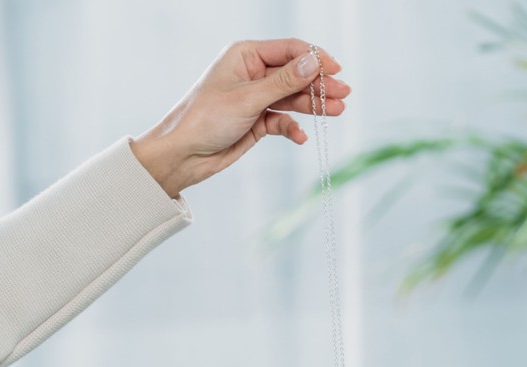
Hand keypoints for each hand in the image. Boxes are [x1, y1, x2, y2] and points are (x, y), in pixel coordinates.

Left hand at [130, 39, 351, 199]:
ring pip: (292, 97)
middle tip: (343, 94)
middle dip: (319, 84)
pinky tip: (301, 136)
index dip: (314, 58)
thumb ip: (284, 81)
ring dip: (313, 105)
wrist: (183, 155)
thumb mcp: (248, 98)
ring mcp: (255, 97)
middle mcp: (252, 73)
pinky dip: (293, 127)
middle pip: (295, 74)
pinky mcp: (256, 120)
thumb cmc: (205, 119)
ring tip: (337, 111)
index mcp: (245, 55)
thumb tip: (313, 62)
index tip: (336, 70)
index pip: (289, 50)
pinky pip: (282, 120)